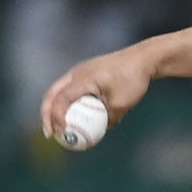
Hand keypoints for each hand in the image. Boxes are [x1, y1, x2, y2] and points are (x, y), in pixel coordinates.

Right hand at [40, 45, 155, 139]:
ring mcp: (80, 71)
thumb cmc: (133, 79)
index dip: (57, 116)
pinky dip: (66, 102)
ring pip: (58, 91)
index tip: (61, 131)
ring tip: (57, 127)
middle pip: (52, 94)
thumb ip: (109, 118)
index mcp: (83, 79)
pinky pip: (70, 88)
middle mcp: (76, 73)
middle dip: (47, 115)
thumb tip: (99, 131)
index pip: (61, 99)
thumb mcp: (122, 104)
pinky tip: (73, 115)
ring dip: (54, 108)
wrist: (143, 58)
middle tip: (49, 133)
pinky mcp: (86, 72)